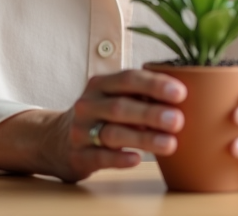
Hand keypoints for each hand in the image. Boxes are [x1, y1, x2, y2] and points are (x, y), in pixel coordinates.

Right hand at [44, 68, 186, 181]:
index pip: (128, 78)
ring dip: (143, 138)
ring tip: (170, 144)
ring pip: (112, 133)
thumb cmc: (100, 116)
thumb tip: (183, 96)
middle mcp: (88, 105)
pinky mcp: (78, 156)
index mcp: (100, 84)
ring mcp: (80, 131)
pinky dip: (120, 158)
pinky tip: (137, 159)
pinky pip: (100, 157)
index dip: (154, 84)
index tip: (181, 92)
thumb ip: (140, 94)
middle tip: (179, 120)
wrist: (55, 140)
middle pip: (121, 106)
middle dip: (152, 113)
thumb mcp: (113, 97)